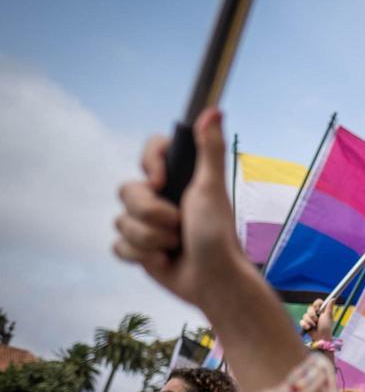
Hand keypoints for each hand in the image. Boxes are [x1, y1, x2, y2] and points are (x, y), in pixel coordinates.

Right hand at [113, 108, 247, 306]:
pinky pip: (119, 246)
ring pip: (121, 221)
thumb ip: (209, 150)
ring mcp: (149, 223)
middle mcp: (162, 197)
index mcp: (181, 179)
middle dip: (151, 213)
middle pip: (127, 191)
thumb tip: (214, 110)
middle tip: (178, 225)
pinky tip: (164, 260)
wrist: (214, 281)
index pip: (152, 151)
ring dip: (150, 238)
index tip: (162, 182)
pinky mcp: (140, 248)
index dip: (151, 164)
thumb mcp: (212, 189)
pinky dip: (141, 255)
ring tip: (175, 245)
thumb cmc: (218, 235)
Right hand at [300, 298, 334, 341]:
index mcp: (322, 310)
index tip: (318, 309)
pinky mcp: (305, 324)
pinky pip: (301, 321)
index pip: (317, 302)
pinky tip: (309, 328)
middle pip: (309, 308)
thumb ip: (329, 307)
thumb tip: (333, 298)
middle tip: (316, 320)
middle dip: (312, 315)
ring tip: (314, 326)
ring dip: (309, 321)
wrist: (321, 338)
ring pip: (305, 315)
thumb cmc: (326, 327)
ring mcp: (310, 318)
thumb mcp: (328, 316)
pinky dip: (305, 325)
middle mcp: (315, 313)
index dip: (316, 305)